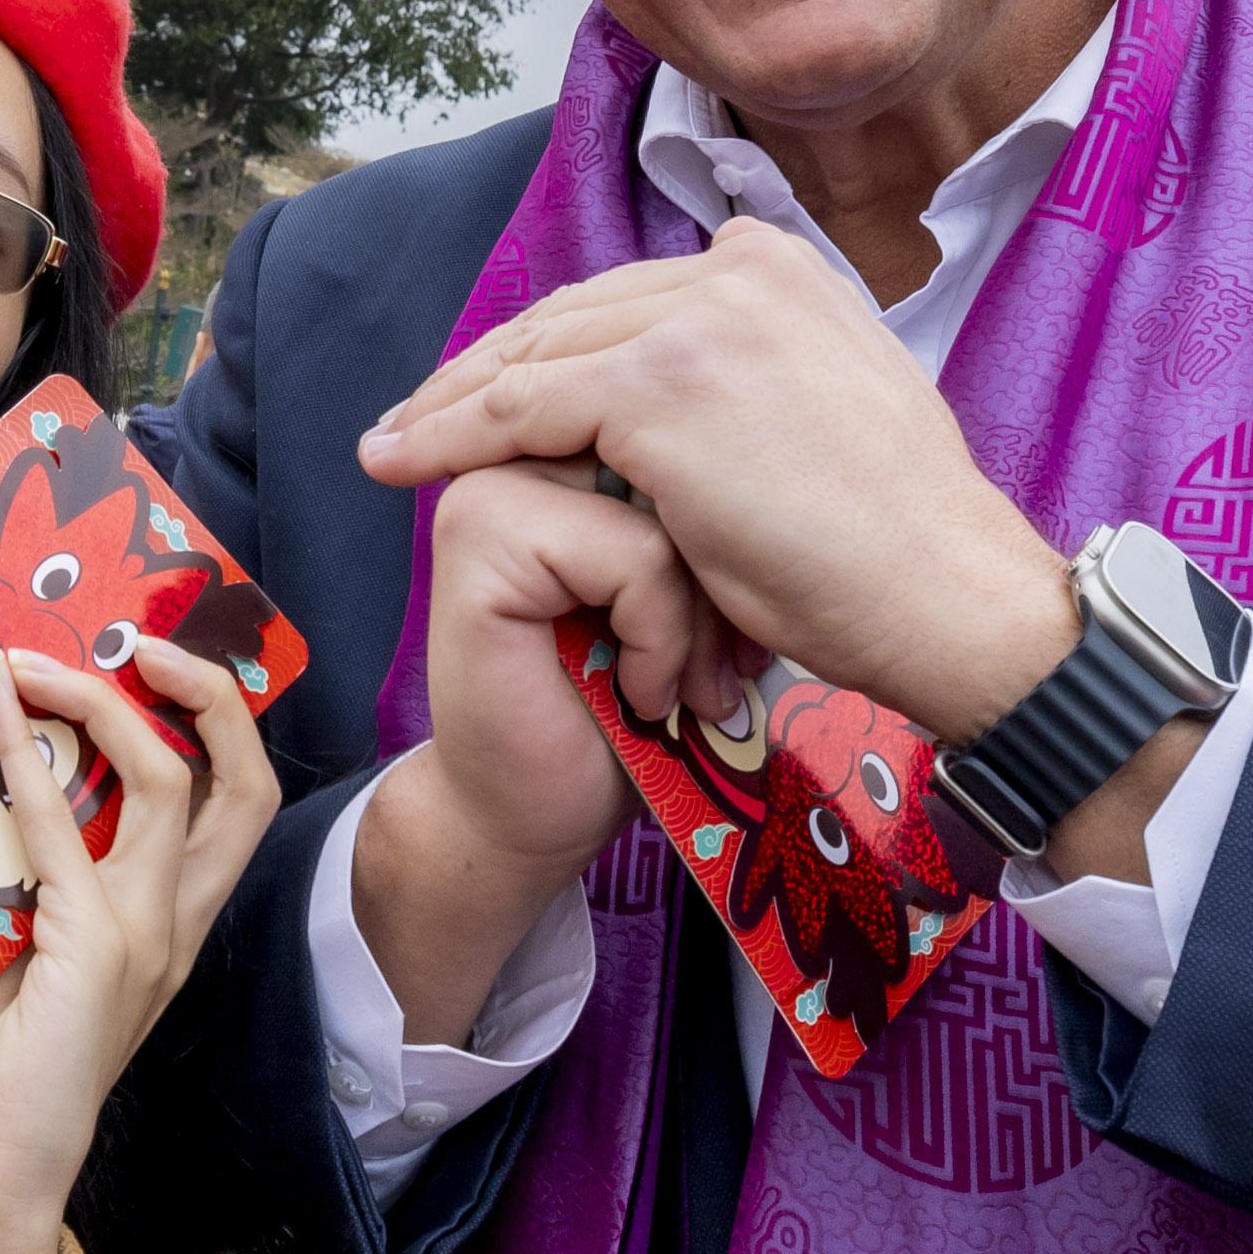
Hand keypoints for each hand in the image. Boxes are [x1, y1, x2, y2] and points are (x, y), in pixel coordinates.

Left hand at [0, 637, 279, 1253]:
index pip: (226, 801)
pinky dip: (25, 751)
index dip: (207, 717)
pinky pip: (66, 824)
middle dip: (208, 693)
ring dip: (102, 702)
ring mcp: (145, 937)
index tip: (144, 653)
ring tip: (36, 657)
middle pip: (243, 784)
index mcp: (162, 921)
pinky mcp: (96, 951)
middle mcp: (172, 923)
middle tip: (141, 637)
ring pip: (173, 781)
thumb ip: (8, 849)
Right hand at [346, 463, 668, 1044]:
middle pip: (678, 471)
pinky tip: (639, 689)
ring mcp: (489, 490)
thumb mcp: (689, 585)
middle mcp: (517, 450)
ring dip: (687, 622)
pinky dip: (662, 637)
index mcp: (563, 442)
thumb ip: (697, 510)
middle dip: (705, 588)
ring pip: (662, 517)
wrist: (537, 812)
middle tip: (693, 676)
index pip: (687, 442)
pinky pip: (636, 556)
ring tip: (667, 685)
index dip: (721, 541)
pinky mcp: (480, 539)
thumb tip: (772, 457)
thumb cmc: (619, 713)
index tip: (696, 636)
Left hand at [353, 224, 1071, 742]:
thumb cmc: (897, 542)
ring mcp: (699, 323)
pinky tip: (402, 464)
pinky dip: (448, 436)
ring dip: (449, 403)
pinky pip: (517, 411)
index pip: (627, 298)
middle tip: (416, 413)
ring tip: (393, 442)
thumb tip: (702, 405)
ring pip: (532, 356)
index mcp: (782, 268)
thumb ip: (763, 378)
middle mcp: (739, 270)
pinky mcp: (656, 388)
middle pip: (569, 313)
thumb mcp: (832, 412)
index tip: (491, 388)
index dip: (550, 345)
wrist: (947, 593)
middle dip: (485, 366)